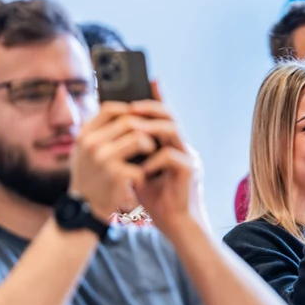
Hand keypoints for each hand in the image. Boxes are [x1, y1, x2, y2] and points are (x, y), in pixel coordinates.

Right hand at [70, 102, 156, 221]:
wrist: (84, 208)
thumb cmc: (89, 176)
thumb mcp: (85, 151)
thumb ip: (98, 132)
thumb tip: (122, 111)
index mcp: (84, 134)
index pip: (110, 109)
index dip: (129, 110)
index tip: (140, 118)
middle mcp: (91, 143)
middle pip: (129, 121)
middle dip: (146, 128)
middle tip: (154, 138)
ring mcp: (103, 158)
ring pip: (139, 138)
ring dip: (150, 146)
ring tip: (152, 154)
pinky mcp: (116, 175)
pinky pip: (142, 166)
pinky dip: (146, 172)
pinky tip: (143, 179)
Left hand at [129, 86, 196, 233]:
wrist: (175, 225)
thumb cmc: (156, 200)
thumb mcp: (139, 170)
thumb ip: (133, 153)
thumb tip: (113, 134)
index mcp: (172, 146)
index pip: (165, 116)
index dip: (159, 97)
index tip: (148, 79)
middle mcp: (184, 147)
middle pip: (171, 117)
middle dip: (150, 107)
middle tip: (131, 106)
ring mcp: (190, 158)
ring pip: (173, 130)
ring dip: (151, 128)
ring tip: (133, 131)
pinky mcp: (190, 171)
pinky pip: (171, 156)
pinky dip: (153, 160)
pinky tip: (142, 171)